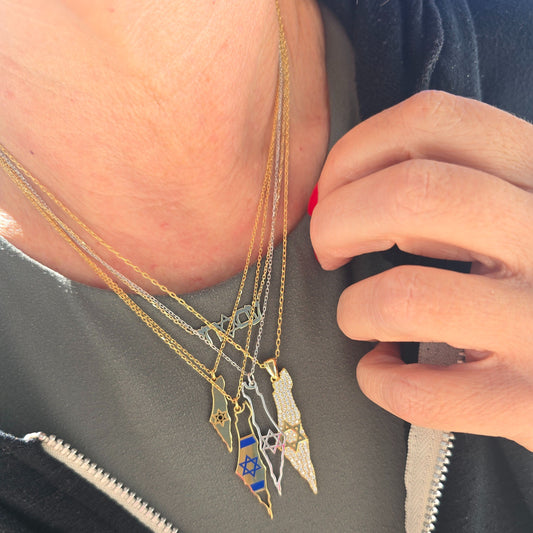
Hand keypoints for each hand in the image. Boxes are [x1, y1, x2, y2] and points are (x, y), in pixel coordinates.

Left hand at [310, 90, 532, 450]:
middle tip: (328, 250)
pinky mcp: (527, 402)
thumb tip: (351, 190)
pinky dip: (378, 380)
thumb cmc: (530, 277)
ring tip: (361, 318)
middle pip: (409, 195)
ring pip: (404, 296)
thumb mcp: (515, 208)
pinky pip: (419, 392)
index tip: (330, 193)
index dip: (354, 154)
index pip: (433, 122)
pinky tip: (385, 369)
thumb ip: (457, 185)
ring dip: (355, 309)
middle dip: (336, 222)